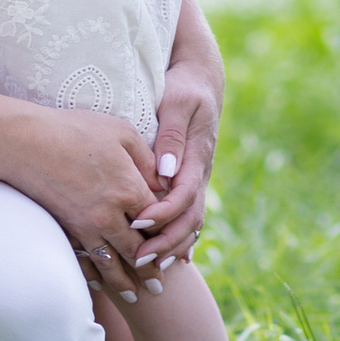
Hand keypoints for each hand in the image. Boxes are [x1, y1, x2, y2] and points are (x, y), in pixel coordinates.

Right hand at [1, 104, 159, 299]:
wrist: (26, 142)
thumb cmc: (76, 130)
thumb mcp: (122, 132)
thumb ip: (148, 159)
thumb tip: (165, 180)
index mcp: (129, 189)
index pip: (158, 220)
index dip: (168, 232)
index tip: (175, 242)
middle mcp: (110, 215)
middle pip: (137, 249)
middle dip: (151, 269)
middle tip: (161, 286)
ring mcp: (85, 225)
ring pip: (111, 262)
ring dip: (125, 282)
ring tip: (136, 296)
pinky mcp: (65, 228)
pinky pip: (84, 259)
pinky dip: (94, 274)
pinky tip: (99, 282)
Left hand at [129, 56, 220, 269]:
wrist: (201, 77)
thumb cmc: (184, 85)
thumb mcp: (178, 102)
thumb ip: (172, 134)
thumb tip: (166, 170)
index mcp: (198, 155)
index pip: (183, 195)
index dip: (162, 214)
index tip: (138, 224)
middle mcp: (201, 171)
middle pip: (190, 218)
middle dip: (166, 241)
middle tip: (139, 259)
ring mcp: (197, 177)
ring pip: (191, 221)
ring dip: (171, 244)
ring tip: (147, 264)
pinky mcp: (189, 179)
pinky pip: (187, 214)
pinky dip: (177, 237)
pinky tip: (164, 256)